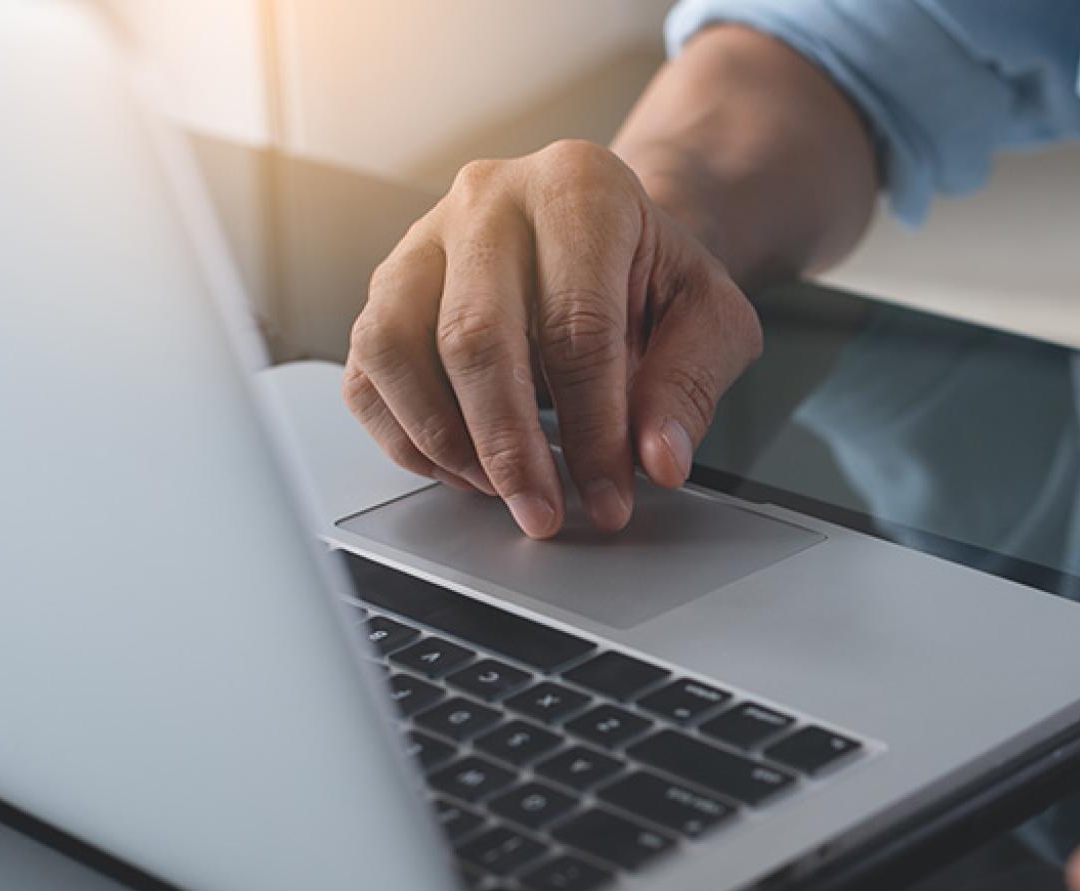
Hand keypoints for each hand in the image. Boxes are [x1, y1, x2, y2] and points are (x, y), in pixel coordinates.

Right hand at [342, 140, 761, 536]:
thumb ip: (691, 385)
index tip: (608, 497)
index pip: (575, 327)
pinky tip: (460, 468)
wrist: (609, 238)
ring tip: (500, 489)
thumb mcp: (711, 319)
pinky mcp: (387, 284)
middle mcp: (490, 199)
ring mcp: (425, 237)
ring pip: (397, 347)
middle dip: (509, 446)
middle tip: (541, 512)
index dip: (591, 429)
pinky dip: (404, 435)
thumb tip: (657, 458)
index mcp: (580, 188)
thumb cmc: (654, 277)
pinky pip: (368, 369)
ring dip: (445, 439)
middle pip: (475, 336)